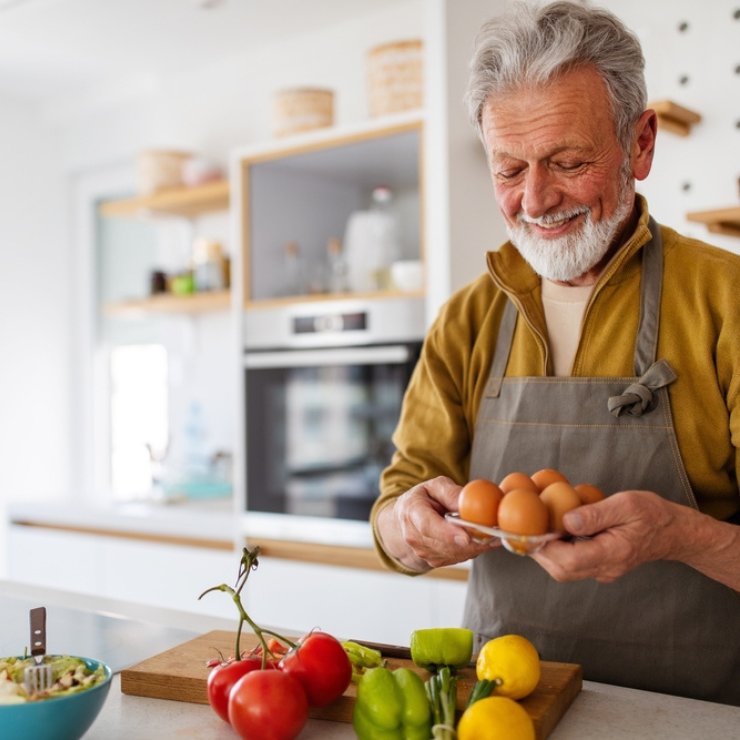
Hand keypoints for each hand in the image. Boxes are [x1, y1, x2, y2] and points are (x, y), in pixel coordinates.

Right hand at [376, 476, 499, 571]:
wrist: (408, 518)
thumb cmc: (424, 499)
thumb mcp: (434, 486)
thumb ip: (450, 492)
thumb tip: (468, 502)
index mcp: (412, 512)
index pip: (427, 526)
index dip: (447, 533)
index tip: (466, 537)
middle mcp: (414, 536)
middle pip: (445, 544)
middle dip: (472, 541)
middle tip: (494, 533)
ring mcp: (423, 551)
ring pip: (455, 554)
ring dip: (475, 546)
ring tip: (492, 533)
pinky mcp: (434, 561)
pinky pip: (459, 558)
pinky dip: (473, 550)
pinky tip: (482, 539)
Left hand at [531, 490, 684, 582]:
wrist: (673, 532)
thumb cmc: (652, 514)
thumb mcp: (626, 505)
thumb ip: (596, 514)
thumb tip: (566, 520)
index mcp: (614, 553)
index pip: (571, 560)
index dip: (547, 548)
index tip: (535, 530)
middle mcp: (606, 568)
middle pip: (563, 571)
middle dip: (541, 552)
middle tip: (529, 529)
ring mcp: (603, 571)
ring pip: (565, 571)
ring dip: (547, 552)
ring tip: (538, 528)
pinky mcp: (600, 567)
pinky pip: (572, 565)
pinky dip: (558, 551)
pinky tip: (554, 531)